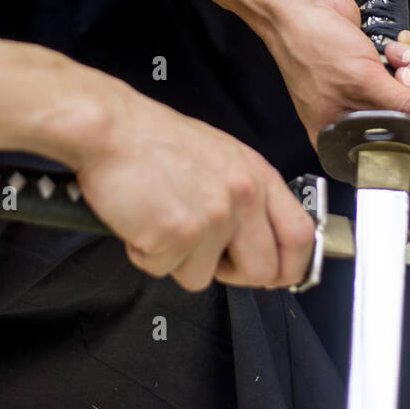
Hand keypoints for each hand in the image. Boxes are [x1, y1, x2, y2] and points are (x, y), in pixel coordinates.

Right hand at [75, 95, 314, 292]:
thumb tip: (258, 236)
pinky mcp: (178, 234)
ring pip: (206, 278)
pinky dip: (146, 254)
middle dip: (231, 273)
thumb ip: (246, 195)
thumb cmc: (153, 141)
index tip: (275, 274)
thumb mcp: (220, 156)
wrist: (109, 130)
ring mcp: (212, 217)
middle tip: (202, 251)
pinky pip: (164, 270)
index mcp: (256, 175)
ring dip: (178, 260)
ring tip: (160, 219)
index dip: (289, 266)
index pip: (300, 236)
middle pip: (263, 271)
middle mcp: (242, 196)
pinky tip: (141, 220)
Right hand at [264, 0, 409, 150]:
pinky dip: (407, 53)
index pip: (394, 149)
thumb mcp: (363, 81)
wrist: (303, 8)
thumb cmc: (313, 47)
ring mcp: (369, 90)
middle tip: (400, 75)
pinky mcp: (377, 67)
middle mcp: (356, 116)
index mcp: (343, 135)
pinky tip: (393, 47)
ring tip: (392, 54)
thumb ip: (405, 106)